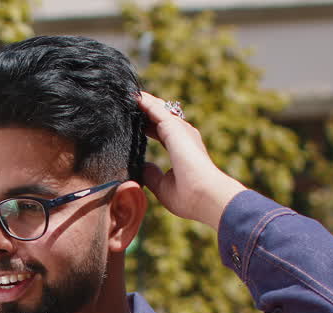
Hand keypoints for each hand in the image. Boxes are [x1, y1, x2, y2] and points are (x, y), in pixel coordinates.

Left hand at [137, 90, 246, 228]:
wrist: (205, 196)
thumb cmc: (189, 197)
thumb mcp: (163, 186)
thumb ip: (152, 174)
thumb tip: (142, 166)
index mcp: (181, 150)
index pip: (161, 133)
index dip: (147, 126)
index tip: (133, 122)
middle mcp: (183, 136)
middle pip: (160, 117)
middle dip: (144, 110)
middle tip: (126, 103)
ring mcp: (181, 131)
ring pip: (158, 109)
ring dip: (143, 101)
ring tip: (126, 94)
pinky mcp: (175, 128)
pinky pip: (156, 109)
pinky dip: (144, 102)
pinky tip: (132, 96)